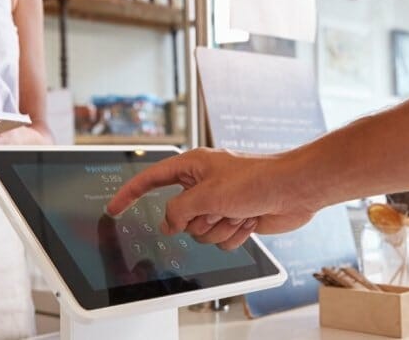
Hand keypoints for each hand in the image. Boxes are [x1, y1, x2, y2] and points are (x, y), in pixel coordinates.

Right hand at [105, 148, 321, 249]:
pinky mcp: (235, 219)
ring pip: (200, 233)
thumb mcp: (208, 195)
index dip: (130, 194)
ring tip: (239, 212)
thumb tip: (169, 224)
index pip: (151, 179)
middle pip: (179, 217)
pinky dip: (235, 234)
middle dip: (199, 220)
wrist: (294, 190)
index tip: (113, 208)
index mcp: (193, 166)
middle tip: (219, 208)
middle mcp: (203, 185)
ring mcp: (220, 204)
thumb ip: (179, 211)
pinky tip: (250, 219)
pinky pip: (220, 241)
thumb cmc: (258, 179)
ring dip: (220, 228)